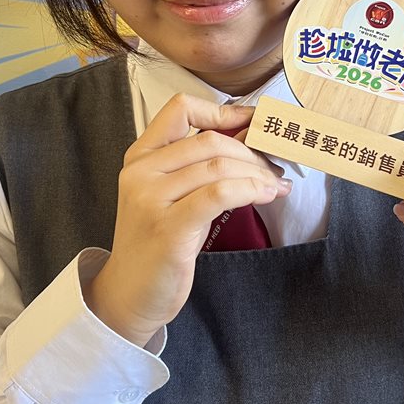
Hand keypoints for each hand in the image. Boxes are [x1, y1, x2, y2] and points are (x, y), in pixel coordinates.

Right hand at [83, 93, 289, 345]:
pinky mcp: (169, 228)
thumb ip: (197, 166)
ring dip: (257, 174)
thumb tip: (250, 138)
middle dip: (251, 152)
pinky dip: (250, 189)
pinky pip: (219, 194)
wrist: (129, 294)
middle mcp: (141, 172)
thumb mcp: (170, 195)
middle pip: (210, 140)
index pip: (181, 109)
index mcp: (140, 156)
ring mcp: (151, 200)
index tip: (253, 124)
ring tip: (274, 186)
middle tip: (273, 170)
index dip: (223, 111)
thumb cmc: (158, 242)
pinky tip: (265, 196)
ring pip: (218, 166)